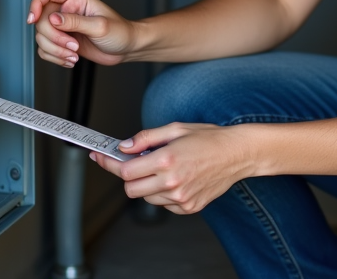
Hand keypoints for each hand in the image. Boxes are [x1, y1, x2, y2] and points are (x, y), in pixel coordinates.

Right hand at [27, 0, 136, 67]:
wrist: (126, 48)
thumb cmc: (120, 31)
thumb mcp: (100, 26)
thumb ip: (75, 22)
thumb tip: (53, 19)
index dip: (36, 2)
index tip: (34, 18)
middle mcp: (67, 10)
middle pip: (41, 19)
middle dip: (54, 37)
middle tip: (72, 45)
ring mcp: (64, 26)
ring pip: (42, 36)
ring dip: (55, 50)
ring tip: (74, 54)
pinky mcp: (63, 41)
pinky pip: (46, 49)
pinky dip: (55, 57)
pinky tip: (70, 59)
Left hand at [90, 123, 255, 214]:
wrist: (237, 154)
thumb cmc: (209, 138)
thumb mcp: (175, 129)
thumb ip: (145, 138)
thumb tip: (124, 147)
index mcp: (167, 160)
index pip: (126, 171)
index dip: (109, 164)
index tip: (99, 157)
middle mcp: (172, 182)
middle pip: (131, 190)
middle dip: (129, 177)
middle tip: (136, 164)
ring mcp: (181, 197)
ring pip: (147, 198)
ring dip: (147, 185)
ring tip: (163, 169)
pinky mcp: (189, 207)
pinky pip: (164, 204)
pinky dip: (163, 193)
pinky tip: (175, 179)